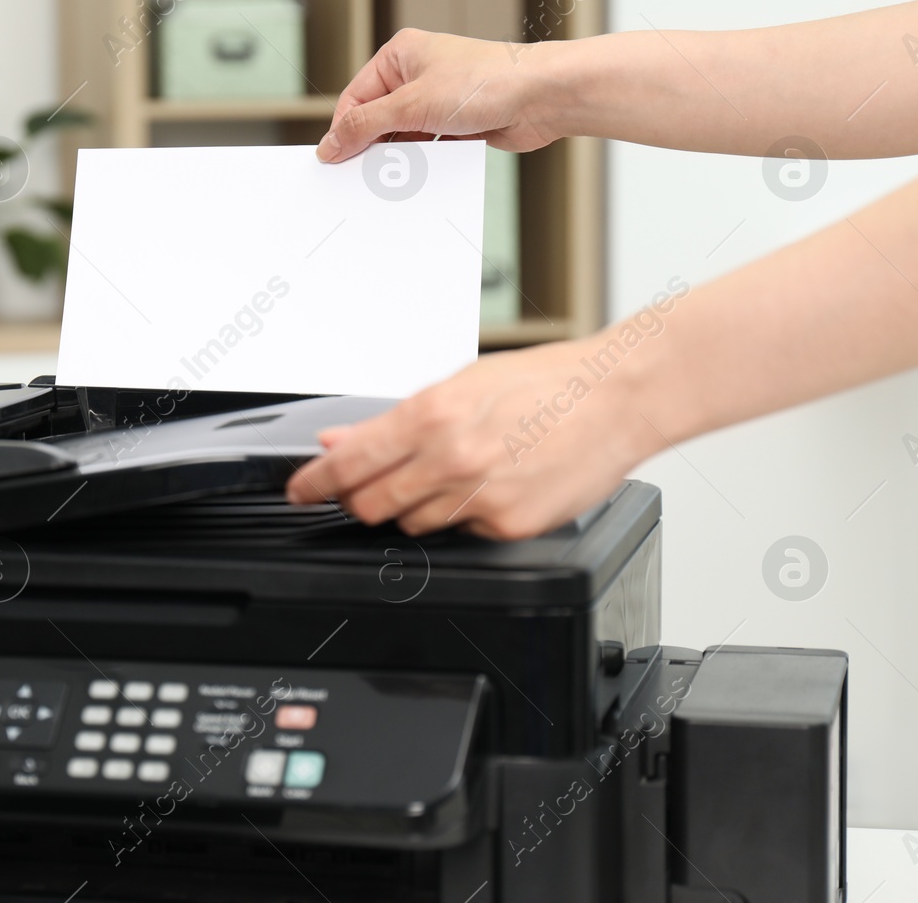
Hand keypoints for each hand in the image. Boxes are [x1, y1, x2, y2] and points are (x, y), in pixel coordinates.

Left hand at [285, 334, 663, 538]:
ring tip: (446, 477)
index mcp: (430, 416)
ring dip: (412, 508)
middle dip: (358, 501)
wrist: (618, 398)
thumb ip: (393, 420)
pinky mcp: (509, 527)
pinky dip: (463, 518)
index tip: (299, 491)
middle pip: (371, 505)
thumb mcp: (459, 384)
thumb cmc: (546, 382)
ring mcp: (479, 499)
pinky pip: (462, 535)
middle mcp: (449, 459)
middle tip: (361, 491)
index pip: (348, 462)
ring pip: (413, 524)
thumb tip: (341, 439)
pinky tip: (487, 488)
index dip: (314, 482)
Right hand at [316, 28, 565, 162]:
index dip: (344, 129)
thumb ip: (366, 125)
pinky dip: (423, 162)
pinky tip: (421, 173)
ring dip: (400, 156)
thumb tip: (330, 144)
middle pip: (378, 118)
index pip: (356, 97)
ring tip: (394, 175)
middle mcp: (418, 74)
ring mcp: (439, 99)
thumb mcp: (412, 104)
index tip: (334, 160)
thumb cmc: (486, 81)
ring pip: (403, 136)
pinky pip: (428, 147)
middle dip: (372, 145)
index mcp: (400, 55)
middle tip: (361, 174)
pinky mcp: (458, 123)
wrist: (542, 96)